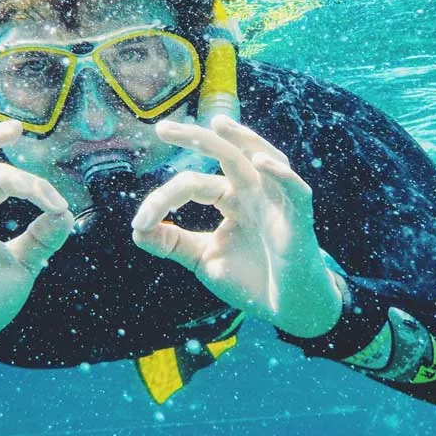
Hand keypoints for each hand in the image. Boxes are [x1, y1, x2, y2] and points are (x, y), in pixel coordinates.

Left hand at [130, 115, 341, 337]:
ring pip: (263, 158)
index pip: (193, 184)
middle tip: (162, 128)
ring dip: (242, 139)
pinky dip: (280, 173)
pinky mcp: (299, 221)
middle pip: (226, 155)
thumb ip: (171, 242)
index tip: (140, 222)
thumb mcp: (201, 258)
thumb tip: (136, 229)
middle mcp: (253, 193)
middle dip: (196, 139)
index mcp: (230, 198)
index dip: (163, 199)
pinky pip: (294, 190)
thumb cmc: (250, 279)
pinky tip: (259, 161)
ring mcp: (277, 203)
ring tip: (218, 124)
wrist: (286, 311)